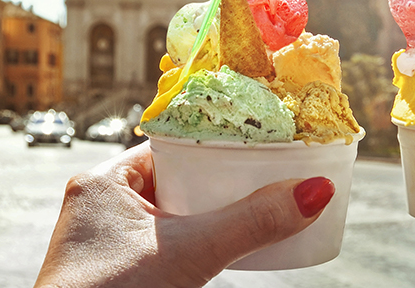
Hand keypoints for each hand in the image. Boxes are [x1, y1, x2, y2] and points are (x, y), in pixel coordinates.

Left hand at [35, 143, 334, 287]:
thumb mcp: (193, 252)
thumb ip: (253, 222)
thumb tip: (315, 192)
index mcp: (104, 180)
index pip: (171, 146)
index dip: (215, 145)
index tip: (257, 145)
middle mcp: (99, 205)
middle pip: (176, 179)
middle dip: (219, 182)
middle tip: (264, 179)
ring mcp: (104, 241)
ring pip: (171, 213)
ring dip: (208, 214)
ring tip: (251, 209)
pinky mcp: (115, 269)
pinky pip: (163, 242)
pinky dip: (194, 241)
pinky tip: (220, 247)